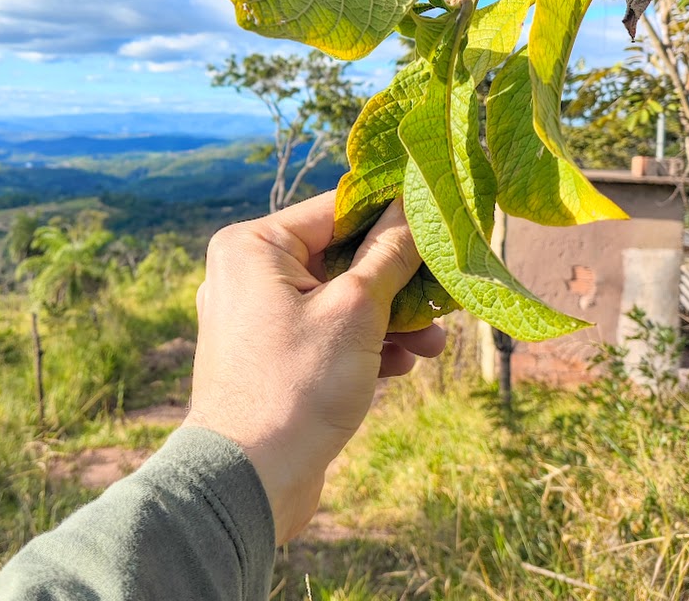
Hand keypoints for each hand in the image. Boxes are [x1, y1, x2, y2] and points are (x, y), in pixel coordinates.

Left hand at [183, 191, 445, 544]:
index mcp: (253, 246)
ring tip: (433, 343)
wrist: (246, 481)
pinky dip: (362, 343)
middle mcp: (248, 273)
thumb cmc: (297, 385)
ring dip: (387, 318)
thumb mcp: (355, 311)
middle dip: (396, 281)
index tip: (437, 219)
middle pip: (339, 257)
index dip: (391, 214)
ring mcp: (256, 316)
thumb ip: (389, 255)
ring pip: (337, 299)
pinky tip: (402, 364)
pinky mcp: (270, 355)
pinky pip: (324, 332)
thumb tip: (414, 208)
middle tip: (443, 295)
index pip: (335, 210)